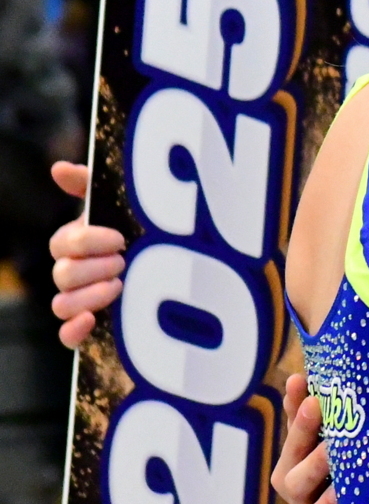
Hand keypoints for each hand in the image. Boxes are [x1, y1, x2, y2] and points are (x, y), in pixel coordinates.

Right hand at [48, 162, 125, 347]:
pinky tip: (90, 321)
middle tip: (124, 261)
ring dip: (88, 296)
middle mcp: (74, 273)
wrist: (174, 259)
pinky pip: (66, 335)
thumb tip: (58, 167)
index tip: (120, 238)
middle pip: (62, 274)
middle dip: (93, 268)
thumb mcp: (121, 202)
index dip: (88, 241)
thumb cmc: (140, 227)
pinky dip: (73, 331)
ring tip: (120, 286)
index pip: (62, 243)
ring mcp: (80, 301)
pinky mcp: (91, 326)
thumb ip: (91, 183)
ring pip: (61, 304)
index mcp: (76, 243)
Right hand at [272, 373, 344, 503]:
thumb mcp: (324, 433)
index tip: (315, 401)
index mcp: (295, 472)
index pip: (290, 450)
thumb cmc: (340, 456)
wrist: (367, 502)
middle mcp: (302, 502)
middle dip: (313, 463)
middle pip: (294, 486)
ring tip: (341, 493)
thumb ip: (308, 409)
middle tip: (335, 445)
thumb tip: (297, 378)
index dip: (298, 428)